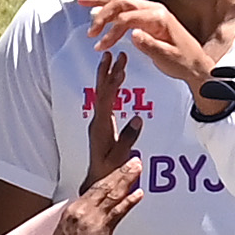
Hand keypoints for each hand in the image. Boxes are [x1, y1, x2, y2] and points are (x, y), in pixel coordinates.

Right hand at [50, 142, 145, 234]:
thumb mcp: (67, 233)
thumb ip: (81, 222)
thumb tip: (92, 219)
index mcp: (73, 210)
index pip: (94, 189)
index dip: (108, 177)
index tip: (118, 170)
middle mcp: (81, 210)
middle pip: (103, 186)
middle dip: (120, 172)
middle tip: (133, 162)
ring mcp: (91, 219)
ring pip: (111, 195)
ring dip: (126, 180)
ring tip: (137, 169)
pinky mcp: (100, 231)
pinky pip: (117, 213)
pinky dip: (128, 202)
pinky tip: (138, 194)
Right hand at [75, 0, 221, 90]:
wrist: (196, 65)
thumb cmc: (184, 62)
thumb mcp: (167, 58)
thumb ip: (150, 46)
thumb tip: (133, 34)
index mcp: (159, 17)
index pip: (128, 17)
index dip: (112, 30)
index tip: (101, 45)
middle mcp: (154, 9)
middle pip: (122, 2)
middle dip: (101, 11)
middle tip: (89, 29)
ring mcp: (150, 12)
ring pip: (121, 1)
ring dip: (100, 3)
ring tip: (80, 1)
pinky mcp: (147, 18)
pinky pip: (125, 11)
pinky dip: (109, 10)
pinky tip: (96, 11)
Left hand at [79, 43, 151, 182]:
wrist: (97, 181)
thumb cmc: (108, 172)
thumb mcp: (119, 158)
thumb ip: (127, 138)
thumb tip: (138, 118)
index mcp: (100, 127)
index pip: (106, 99)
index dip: (112, 82)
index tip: (120, 66)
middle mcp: (97, 121)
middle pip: (101, 91)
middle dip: (107, 71)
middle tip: (113, 53)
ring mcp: (99, 122)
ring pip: (103, 94)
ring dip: (109, 76)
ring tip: (114, 60)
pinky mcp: (102, 125)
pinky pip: (107, 101)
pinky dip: (112, 88)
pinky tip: (117, 80)